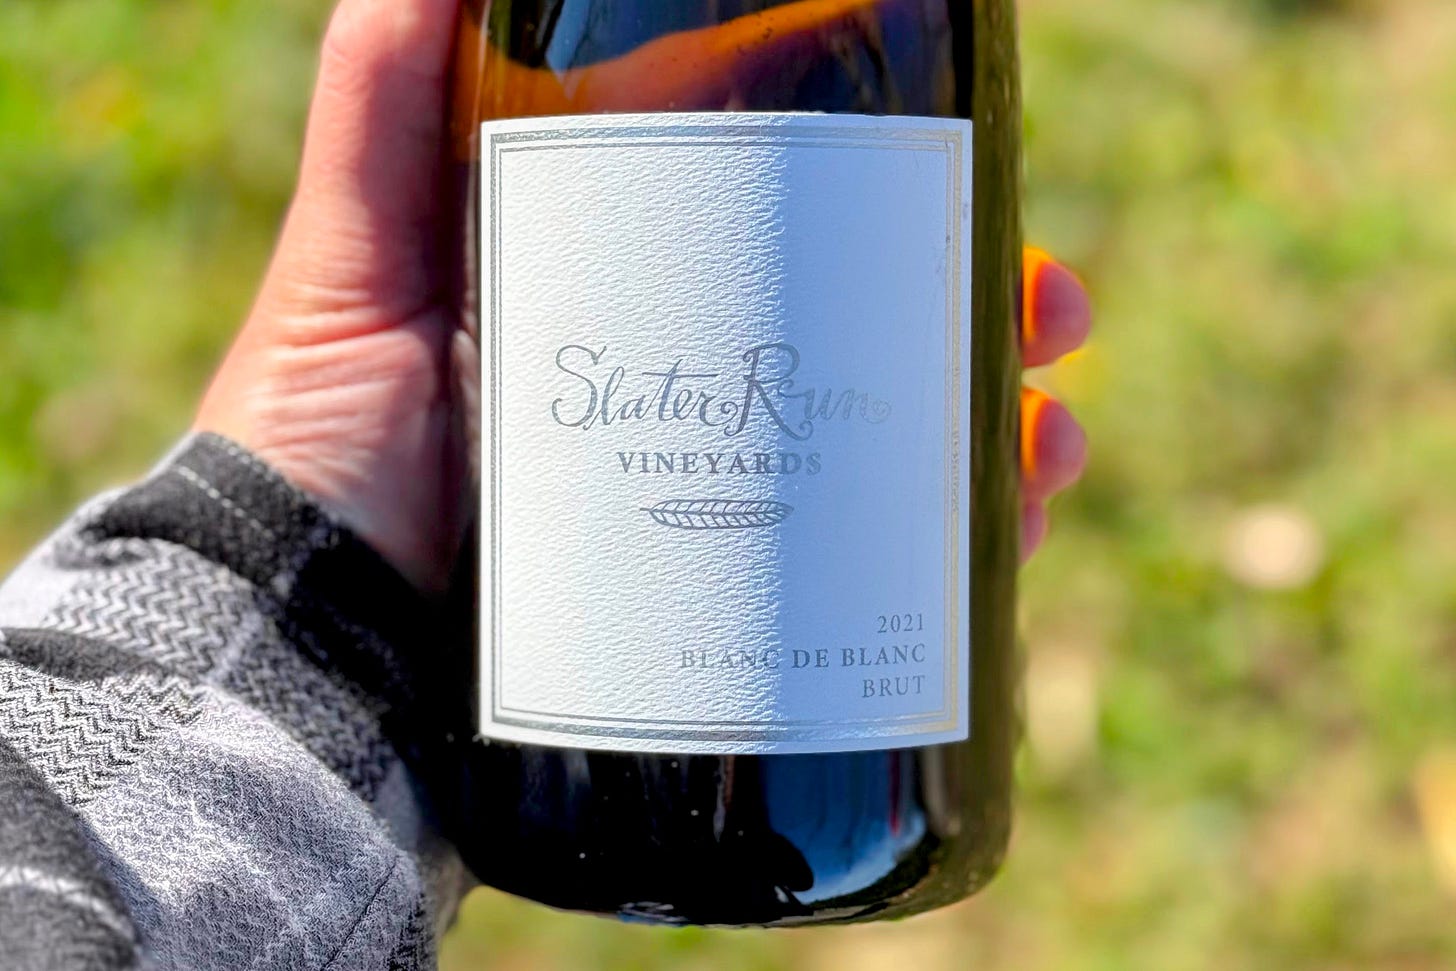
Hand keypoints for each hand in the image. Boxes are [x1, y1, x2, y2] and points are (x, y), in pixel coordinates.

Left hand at [195, 0, 1089, 590]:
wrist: (303, 639)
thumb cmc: (315, 442)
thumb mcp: (354, 258)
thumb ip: (383, 108)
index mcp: (630, 297)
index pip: (791, 227)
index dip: (887, 192)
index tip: (962, 167)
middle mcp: (683, 397)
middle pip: (869, 339)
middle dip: (984, 315)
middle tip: (1051, 314)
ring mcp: (707, 505)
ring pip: (892, 457)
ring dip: (995, 436)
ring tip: (1046, 444)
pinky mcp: (718, 607)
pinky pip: (861, 576)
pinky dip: (949, 556)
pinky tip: (1003, 537)